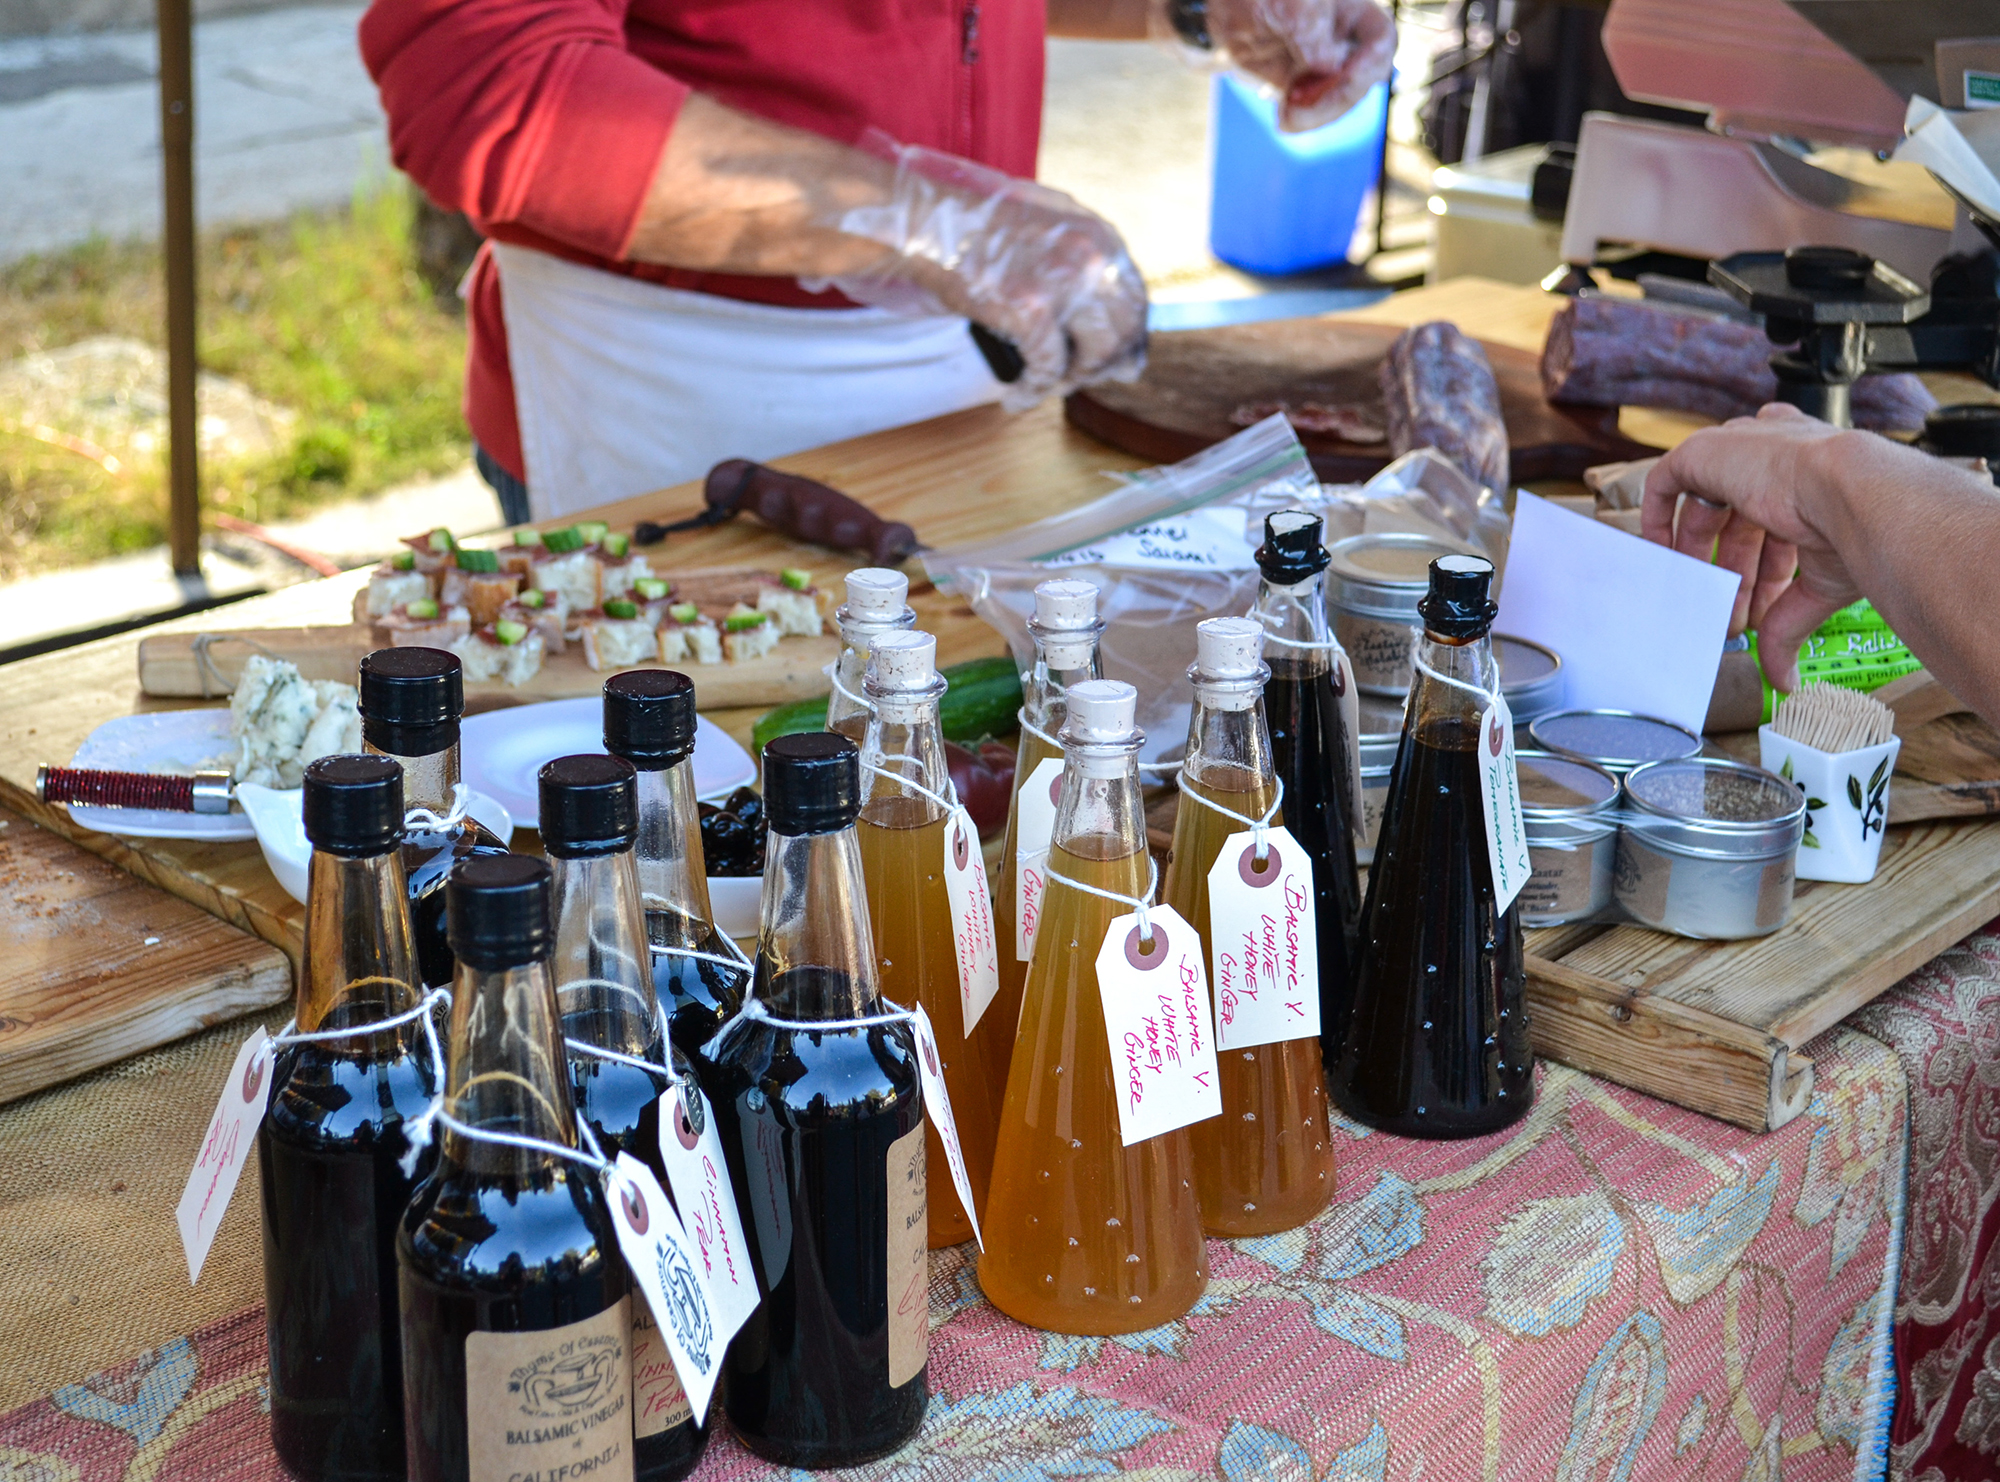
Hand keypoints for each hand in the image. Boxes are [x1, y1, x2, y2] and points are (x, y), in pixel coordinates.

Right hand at [820, 135, 1147, 409]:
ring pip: (1094, 355)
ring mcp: (1065, 283)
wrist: (928, 221)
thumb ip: (1078, 260)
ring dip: (1071, 381)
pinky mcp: (1032, 310)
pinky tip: (1017, 399)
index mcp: (1098, 236)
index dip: (1127, 339)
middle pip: (1121, 331)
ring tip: (1044, 387)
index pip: (1134, 299)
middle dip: (1102, 366)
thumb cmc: (976, 226)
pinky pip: (1047, 369)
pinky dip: (1033, 392)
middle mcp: (1092, 257)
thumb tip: (1106, 311)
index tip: (1115, 363)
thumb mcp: (1043, 227)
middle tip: (1077, 382)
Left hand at [1207, 0, 1394, 131]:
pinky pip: (1314, 110)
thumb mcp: (1286, 4)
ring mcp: (1324, 65)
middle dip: (1335, 99)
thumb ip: (1309, 29)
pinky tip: (1283, 119)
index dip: (1368, 64)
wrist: (1223, 9)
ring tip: (1286, 118)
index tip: (1342, 79)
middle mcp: (1343, 39)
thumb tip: (1327, 66)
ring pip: (1339, 100)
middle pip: (1362, 78)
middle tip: (1300, 108)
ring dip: (1317, 115)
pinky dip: (1302, 119)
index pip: (1381, 39)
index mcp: (1351, 10)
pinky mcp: (1303, 86)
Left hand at [1640, 405, 1863, 692]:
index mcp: (1817, 473)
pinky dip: (1658, 520)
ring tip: (1702, 602)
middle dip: (1736, 573)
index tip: (1761, 608)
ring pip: (1707, 507)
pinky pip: (1667, 481)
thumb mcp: (1822, 583)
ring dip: (1702, 559)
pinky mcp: (1704, 451)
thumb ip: (1789, 624)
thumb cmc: (1858, 528)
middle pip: (1742, 519)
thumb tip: (1783, 679)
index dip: (1767, 571)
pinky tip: (1665, 559)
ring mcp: (1741, 448)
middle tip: (1730, 615)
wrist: (1852, 491)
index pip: (1782, 524)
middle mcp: (1778, 453)